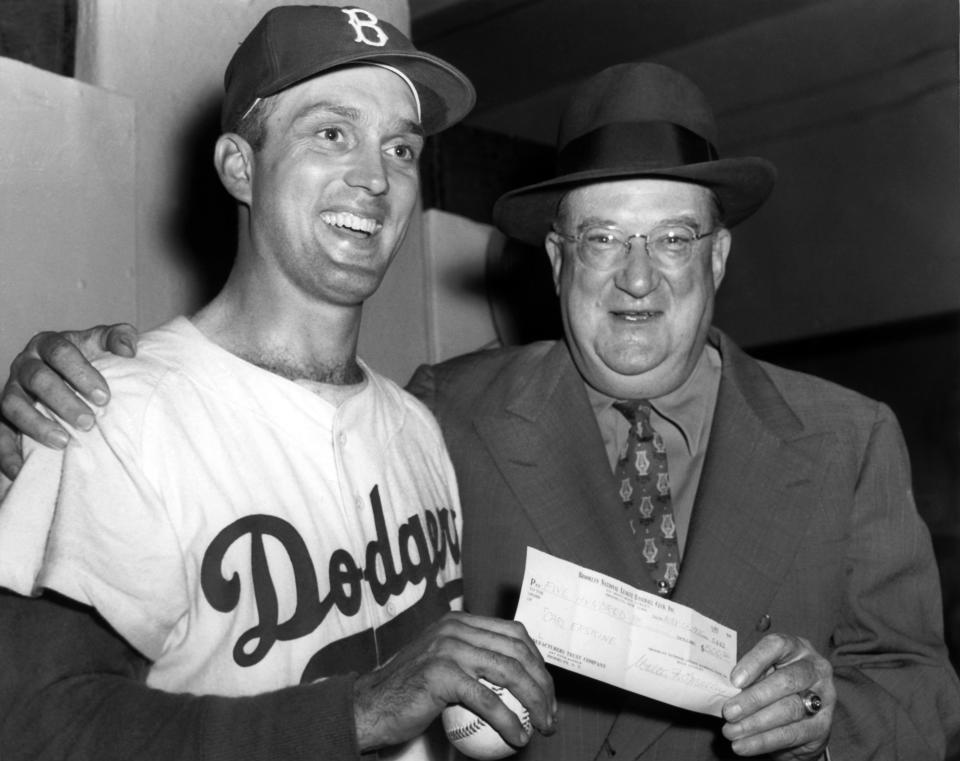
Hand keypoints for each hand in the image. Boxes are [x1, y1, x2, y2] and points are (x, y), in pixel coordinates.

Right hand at [0, 324, 137, 478]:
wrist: (67, 376)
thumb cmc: (89, 359)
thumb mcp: (102, 343)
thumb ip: (118, 337)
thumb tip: (128, 350)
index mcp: (48, 344)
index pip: (61, 352)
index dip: (81, 373)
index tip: (105, 397)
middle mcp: (25, 365)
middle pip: (38, 379)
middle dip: (63, 401)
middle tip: (89, 422)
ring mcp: (11, 390)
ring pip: (13, 405)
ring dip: (36, 424)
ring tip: (63, 442)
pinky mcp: (3, 416)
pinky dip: (6, 452)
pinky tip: (20, 468)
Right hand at [353, 612, 556, 751]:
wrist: (370, 705)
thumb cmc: (407, 692)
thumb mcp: (442, 663)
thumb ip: (472, 659)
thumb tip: (518, 677)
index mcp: (459, 621)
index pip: (514, 633)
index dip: (538, 661)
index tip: (546, 690)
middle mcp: (455, 627)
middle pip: (518, 650)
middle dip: (544, 683)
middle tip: (550, 713)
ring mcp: (448, 648)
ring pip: (510, 672)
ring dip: (535, 702)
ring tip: (543, 726)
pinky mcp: (442, 674)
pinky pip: (487, 700)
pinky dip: (509, 720)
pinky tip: (519, 736)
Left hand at [721, 633, 833, 759]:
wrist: (801, 717)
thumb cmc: (773, 684)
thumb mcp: (763, 673)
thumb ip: (748, 677)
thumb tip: (723, 689)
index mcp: (795, 647)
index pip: (776, 646)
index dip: (754, 662)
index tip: (734, 680)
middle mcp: (814, 668)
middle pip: (785, 681)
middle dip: (754, 698)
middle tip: (728, 712)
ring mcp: (823, 697)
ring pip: (789, 709)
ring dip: (755, 723)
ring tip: (732, 731)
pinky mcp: (822, 725)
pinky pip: (792, 734)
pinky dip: (764, 741)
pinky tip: (744, 745)